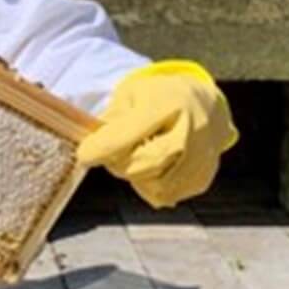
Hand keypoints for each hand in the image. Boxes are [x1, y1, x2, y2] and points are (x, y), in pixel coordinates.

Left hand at [76, 60, 237, 208]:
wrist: (205, 105)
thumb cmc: (161, 98)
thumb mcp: (132, 93)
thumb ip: (111, 119)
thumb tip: (91, 145)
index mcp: (167, 106)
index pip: (126, 136)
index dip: (99, 149)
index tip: (83, 154)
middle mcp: (189, 133)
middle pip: (138, 166)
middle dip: (116, 163)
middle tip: (110, 152)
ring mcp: (200, 159)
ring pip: (151, 186)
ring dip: (134, 175)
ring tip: (135, 154)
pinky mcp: (201, 178)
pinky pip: (165, 195)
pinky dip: (151, 184)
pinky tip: (153, 165)